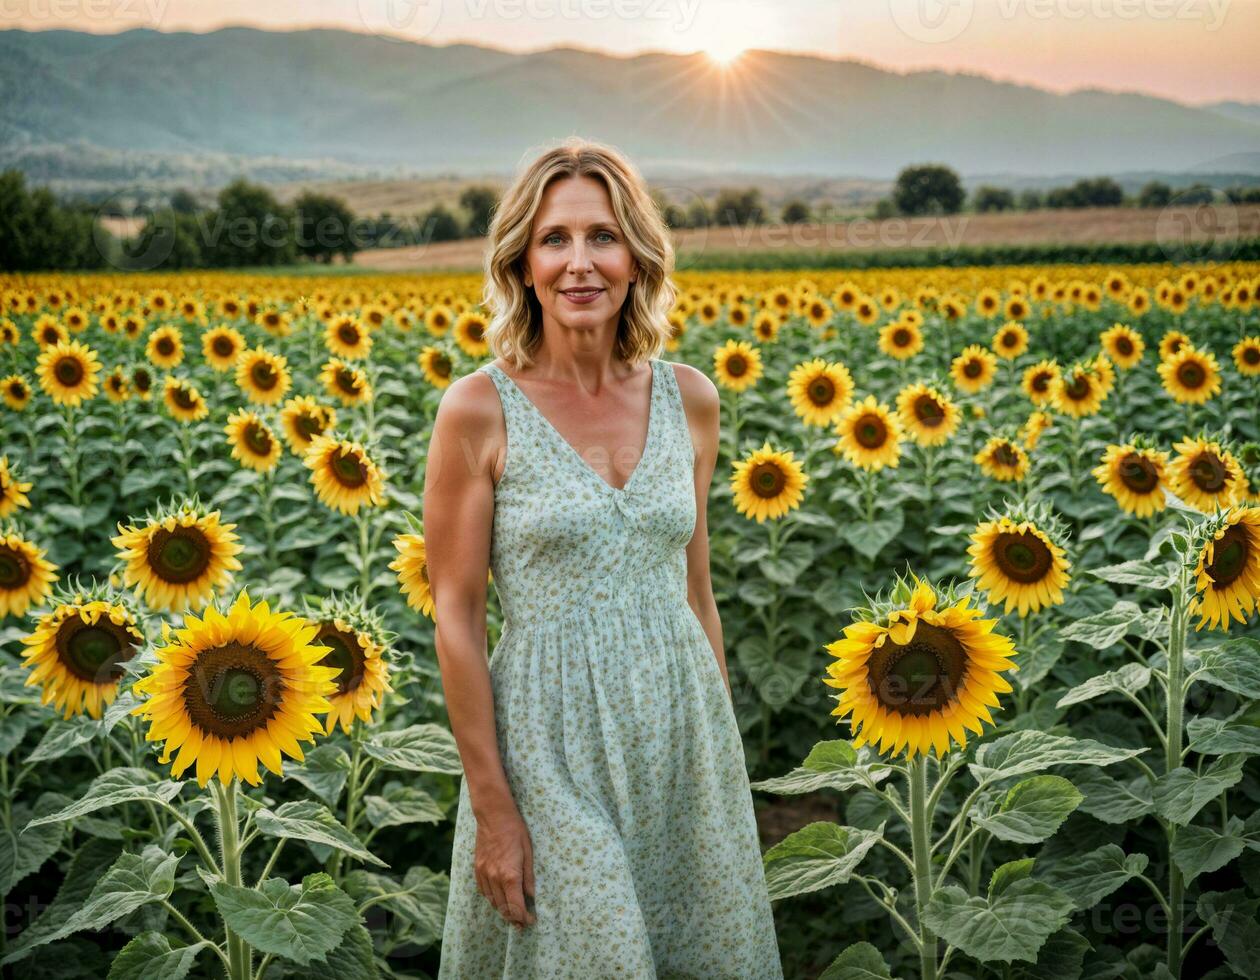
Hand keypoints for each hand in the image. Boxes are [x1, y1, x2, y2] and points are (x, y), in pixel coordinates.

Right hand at [474, 805, 535, 929]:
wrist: (493, 815)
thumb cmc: (515, 830)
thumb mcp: (528, 852)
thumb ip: (529, 877)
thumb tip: (531, 896)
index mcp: (510, 875)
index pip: (516, 906)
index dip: (524, 917)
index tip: (530, 921)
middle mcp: (494, 878)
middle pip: (503, 908)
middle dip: (514, 919)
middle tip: (522, 924)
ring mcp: (483, 874)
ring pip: (492, 902)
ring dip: (502, 911)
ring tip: (512, 915)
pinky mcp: (477, 869)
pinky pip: (483, 892)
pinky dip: (492, 899)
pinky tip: (498, 899)